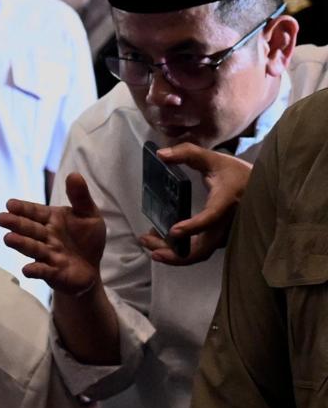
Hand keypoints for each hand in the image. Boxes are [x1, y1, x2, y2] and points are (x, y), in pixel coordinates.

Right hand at [0, 173, 106, 295]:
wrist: (90, 268)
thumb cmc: (86, 239)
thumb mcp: (88, 215)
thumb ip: (80, 197)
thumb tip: (74, 174)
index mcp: (51, 219)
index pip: (34, 212)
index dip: (23, 209)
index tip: (10, 204)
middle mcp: (45, 236)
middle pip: (29, 229)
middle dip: (16, 224)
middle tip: (1, 218)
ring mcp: (47, 255)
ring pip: (33, 248)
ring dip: (21, 244)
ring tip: (8, 239)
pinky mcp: (53, 273)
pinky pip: (43, 271)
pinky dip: (35, 270)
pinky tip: (27, 269)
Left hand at [138, 144, 251, 265]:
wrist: (263, 188)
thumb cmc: (237, 174)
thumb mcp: (214, 159)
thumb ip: (188, 153)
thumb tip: (160, 154)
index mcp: (227, 201)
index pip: (211, 217)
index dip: (194, 226)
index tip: (173, 231)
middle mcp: (227, 224)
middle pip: (201, 248)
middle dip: (172, 252)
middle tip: (145, 241)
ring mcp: (224, 235)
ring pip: (199, 253)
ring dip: (173, 253)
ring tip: (147, 242)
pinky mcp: (220, 239)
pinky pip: (200, 250)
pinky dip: (180, 250)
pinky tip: (162, 239)